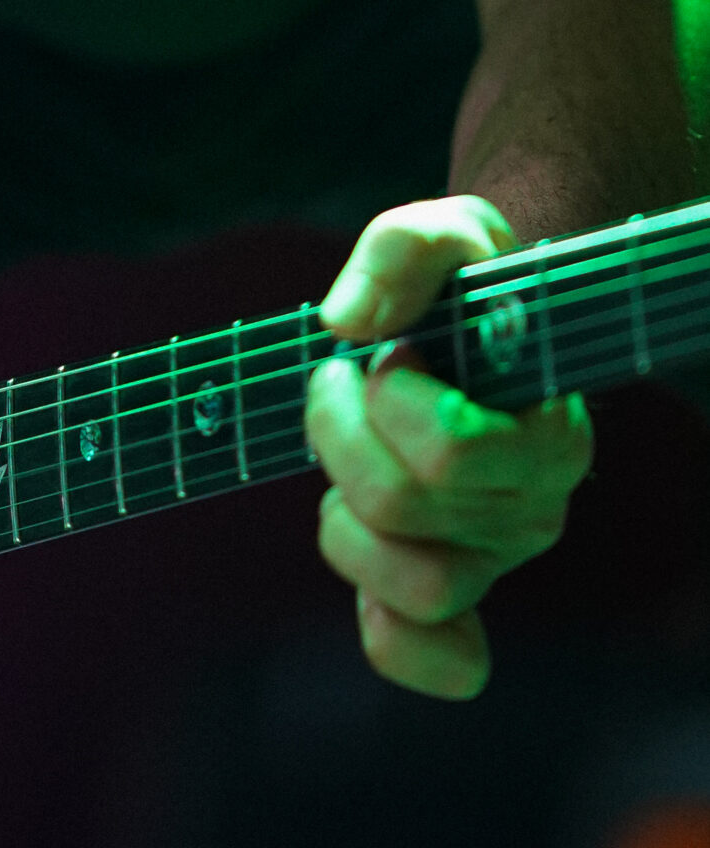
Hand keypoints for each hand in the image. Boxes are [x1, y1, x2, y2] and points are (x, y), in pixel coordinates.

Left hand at [305, 195, 593, 698]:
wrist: (474, 322)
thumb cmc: (464, 285)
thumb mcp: (444, 231)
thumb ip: (402, 251)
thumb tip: (344, 321)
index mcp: (550, 432)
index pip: (452, 450)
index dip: (392, 395)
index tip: (391, 350)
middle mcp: (535, 507)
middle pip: (403, 505)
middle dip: (339, 430)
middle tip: (339, 378)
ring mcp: (494, 557)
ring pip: (410, 584)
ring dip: (343, 510)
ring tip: (343, 448)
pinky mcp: (454, 589)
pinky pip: (432, 656)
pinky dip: (395, 640)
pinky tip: (365, 589)